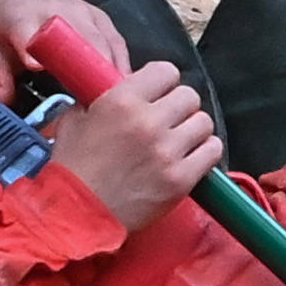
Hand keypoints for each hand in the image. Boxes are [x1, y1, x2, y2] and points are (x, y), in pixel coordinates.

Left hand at [0, 0, 113, 104]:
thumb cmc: (11, 25)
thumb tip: (8, 101)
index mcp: (22, 16)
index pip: (28, 29)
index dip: (35, 46)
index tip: (36, 66)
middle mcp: (57, 10)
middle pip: (80, 38)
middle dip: (88, 69)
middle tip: (92, 102)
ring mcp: (85, 13)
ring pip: (105, 43)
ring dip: (110, 73)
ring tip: (116, 102)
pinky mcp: (104, 19)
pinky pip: (118, 45)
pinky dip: (122, 67)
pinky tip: (127, 89)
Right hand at [44, 59, 221, 232]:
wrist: (77, 215)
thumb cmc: (73, 168)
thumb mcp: (74, 119)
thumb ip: (99, 97)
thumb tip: (119, 84)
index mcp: (121, 101)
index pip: (167, 71)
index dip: (163, 83)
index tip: (158, 94)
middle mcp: (148, 121)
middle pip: (190, 96)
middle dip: (179, 107)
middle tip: (168, 121)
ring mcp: (167, 151)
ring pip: (204, 122)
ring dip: (193, 130)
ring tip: (178, 141)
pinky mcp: (181, 178)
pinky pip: (213, 151)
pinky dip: (204, 153)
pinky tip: (189, 158)